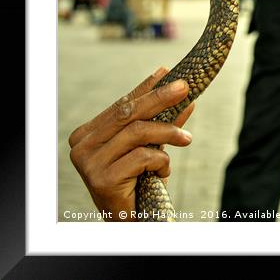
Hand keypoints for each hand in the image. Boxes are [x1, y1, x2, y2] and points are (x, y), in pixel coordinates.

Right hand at [69, 67, 194, 220]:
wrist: (130, 220)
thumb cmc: (137, 181)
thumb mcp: (150, 146)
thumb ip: (163, 122)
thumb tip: (186, 98)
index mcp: (87, 134)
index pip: (122, 105)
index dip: (146, 88)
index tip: (167, 71)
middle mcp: (82, 146)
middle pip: (128, 113)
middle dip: (160, 97)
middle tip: (184, 87)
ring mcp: (89, 163)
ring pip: (138, 132)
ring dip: (168, 133)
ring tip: (187, 139)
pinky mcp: (102, 179)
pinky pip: (142, 156)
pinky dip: (160, 160)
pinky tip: (164, 169)